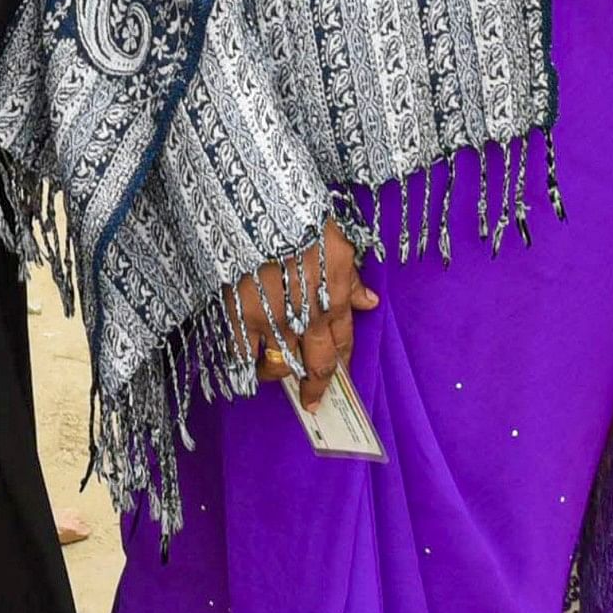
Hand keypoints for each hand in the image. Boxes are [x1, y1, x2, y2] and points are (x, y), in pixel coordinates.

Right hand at [227, 221, 376, 408]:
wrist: (260, 209)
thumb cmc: (302, 220)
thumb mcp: (338, 243)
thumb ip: (351, 279)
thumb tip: (369, 302)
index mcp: (333, 300)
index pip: (342, 344)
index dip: (342, 364)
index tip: (340, 378)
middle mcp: (307, 320)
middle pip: (316, 366)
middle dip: (316, 388)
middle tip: (313, 402)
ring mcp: (273, 323)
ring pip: (280, 367)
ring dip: (280, 376)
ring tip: (276, 378)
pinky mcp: (242, 318)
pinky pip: (243, 356)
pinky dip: (244, 365)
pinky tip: (245, 367)